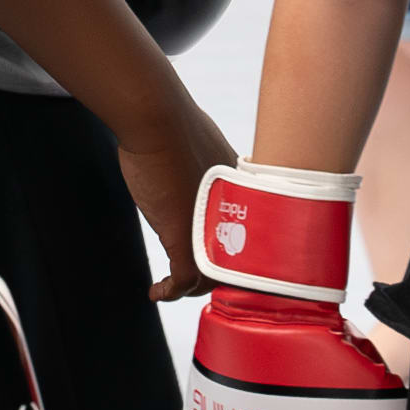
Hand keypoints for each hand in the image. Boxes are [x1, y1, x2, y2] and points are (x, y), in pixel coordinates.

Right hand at [118, 98, 239, 299]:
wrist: (156, 117)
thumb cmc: (176, 126)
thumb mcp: (210, 148)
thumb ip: (216, 169)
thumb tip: (204, 168)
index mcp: (245, 196)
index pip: (252, 241)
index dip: (236, 257)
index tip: (217, 262)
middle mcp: (235, 217)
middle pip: (234, 264)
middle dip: (214, 276)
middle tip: (190, 280)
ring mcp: (211, 229)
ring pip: (210, 276)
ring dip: (191, 286)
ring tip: (173, 286)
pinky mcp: (184, 237)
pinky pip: (184, 280)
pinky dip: (171, 292)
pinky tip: (157, 291)